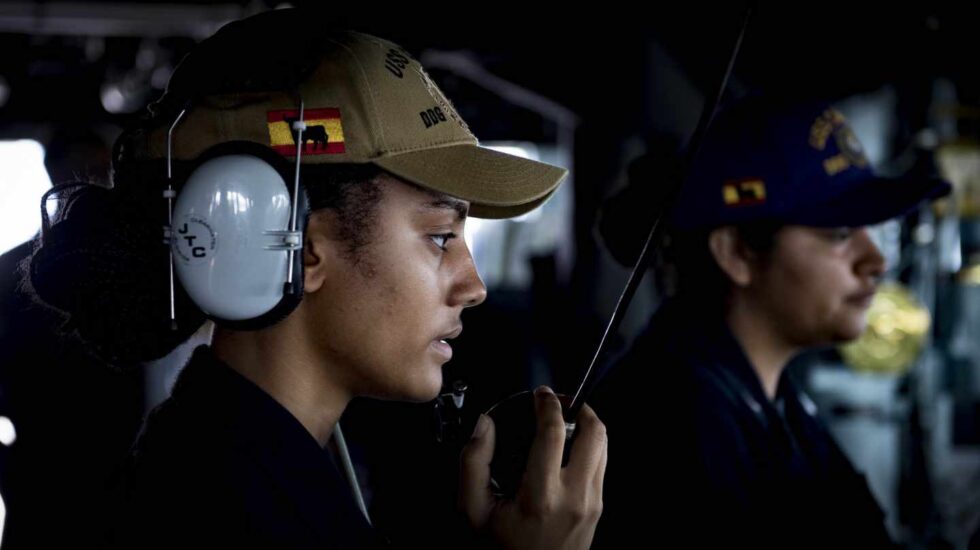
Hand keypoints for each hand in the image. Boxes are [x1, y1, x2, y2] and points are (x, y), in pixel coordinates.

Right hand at [459, 386, 606, 549]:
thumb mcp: (474, 511)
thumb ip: (474, 463)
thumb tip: (485, 425)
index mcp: (541, 496)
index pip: (553, 433)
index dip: (548, 404)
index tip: (541, 394)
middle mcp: (573, 497)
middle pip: (594, 433)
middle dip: (579, 407)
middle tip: (560, 401)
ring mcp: (591, 503)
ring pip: (604, 446)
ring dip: (589, 425)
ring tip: (568, 419)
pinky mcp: (597, 508)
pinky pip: (602, 464)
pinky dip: (590, 446)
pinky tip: (570, 447)